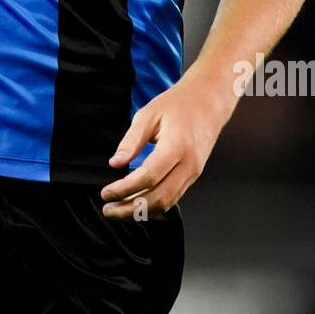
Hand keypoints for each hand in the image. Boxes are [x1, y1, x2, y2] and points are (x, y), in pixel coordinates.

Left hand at [99, 72, 228, 218]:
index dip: (125, 189)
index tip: (106, 193)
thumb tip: (115, 164)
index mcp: (177, 146)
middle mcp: (189, 164)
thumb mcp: (148, 114)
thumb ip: (131, 141)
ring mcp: (194, 172)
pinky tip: (136, 204)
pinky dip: (154, 206)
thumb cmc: (178, 104)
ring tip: (118, 210)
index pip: (148, 177)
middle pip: (159, 198)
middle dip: (130, 209)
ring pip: (167, 203)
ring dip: (141, 212)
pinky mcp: (193, 175)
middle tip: (108, 209)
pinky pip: (173, 197)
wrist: (209, 101)